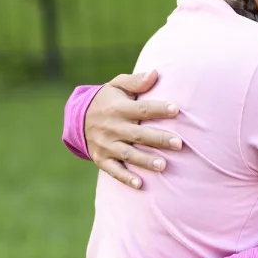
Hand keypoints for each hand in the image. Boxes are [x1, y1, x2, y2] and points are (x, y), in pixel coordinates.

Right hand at [86, 70, 181, 187]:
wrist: (78, 118)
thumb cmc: (108, 99)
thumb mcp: (117, 85)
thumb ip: (136, 81)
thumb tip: (156, 73)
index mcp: (118, 108)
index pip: (142, 109)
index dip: (159, 109)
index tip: (176, 109)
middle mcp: (112, 127)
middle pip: (138, 134)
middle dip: (158, 139)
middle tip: (179, 143)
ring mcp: (106, 145)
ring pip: (128, 154)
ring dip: (145, 161)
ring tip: (163, 166)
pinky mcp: (102, 159)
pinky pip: (114, 170)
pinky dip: (126, 178)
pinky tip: (140, 184)